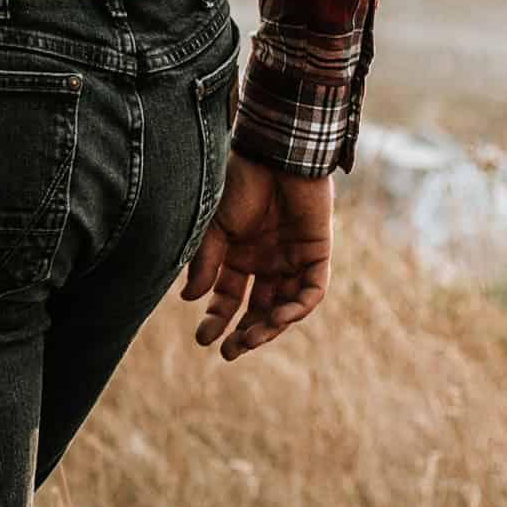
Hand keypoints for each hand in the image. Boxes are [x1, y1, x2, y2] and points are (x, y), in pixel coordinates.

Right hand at [183, 152, 332, 361]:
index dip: (216, 319)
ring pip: (284, 306)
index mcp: (238, 254)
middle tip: (229, 353)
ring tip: (250, 341)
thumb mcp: (214, 227)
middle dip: (244, 333)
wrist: (274, 154)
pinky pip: (311, 291)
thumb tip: (190, 300)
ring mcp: (292, 259)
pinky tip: (277, 319)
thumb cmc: (240, 182)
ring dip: (268, 327)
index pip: (228, 297)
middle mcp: (265, 261)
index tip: (203, 339)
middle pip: (258, 308)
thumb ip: (206, 263)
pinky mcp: (316, 254)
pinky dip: (296, 308)